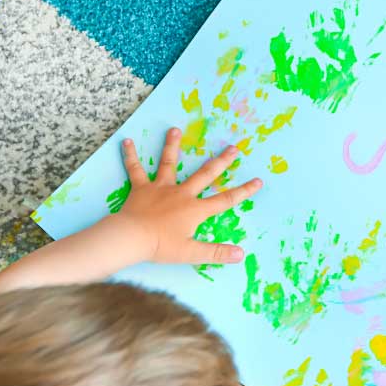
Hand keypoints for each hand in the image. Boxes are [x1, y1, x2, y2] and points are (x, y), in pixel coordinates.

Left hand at [116, 128, 262, 264]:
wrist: (130, 238)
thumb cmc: (160, 246)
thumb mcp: (191, 253)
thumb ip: (216, 253)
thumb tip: (241, 254)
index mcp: (195, 209)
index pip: (225, 199)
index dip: (243, 191)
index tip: (258, 180)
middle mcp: (181, 193)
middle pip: (205, 174)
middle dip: (221, 161)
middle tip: (233, 147)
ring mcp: (161, 188)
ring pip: (168, 163)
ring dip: (172, 146)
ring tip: (175, 130)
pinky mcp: (141, 188)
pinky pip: (135, 169)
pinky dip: (131, 155)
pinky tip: (127, 141)